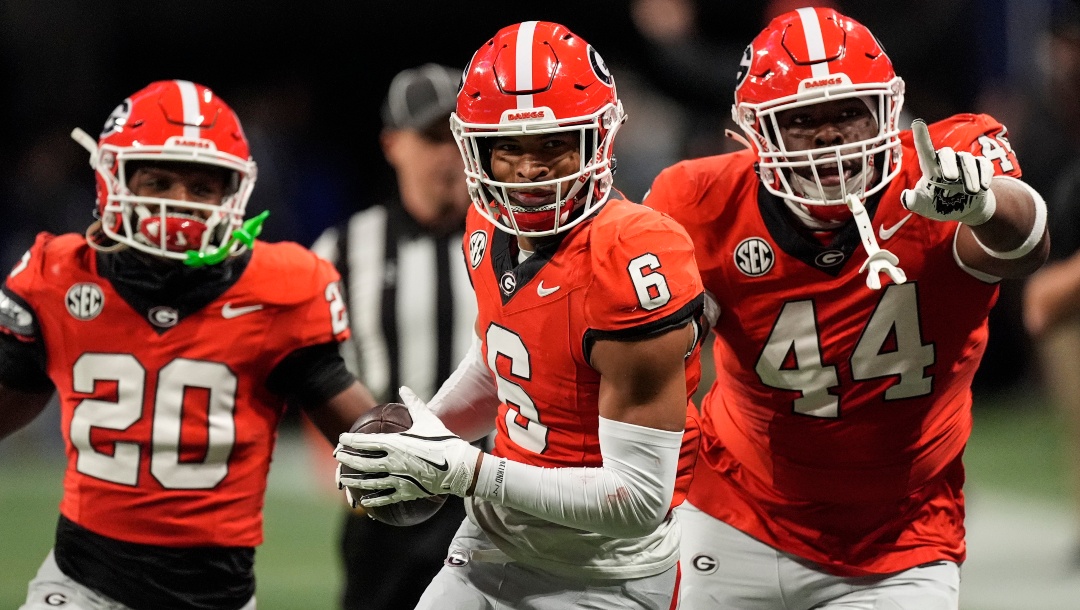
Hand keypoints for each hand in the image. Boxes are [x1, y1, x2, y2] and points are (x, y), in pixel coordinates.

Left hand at [334, 386, 481, 506]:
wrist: (459, 466)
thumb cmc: (443, 440)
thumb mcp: (427, 419)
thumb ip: (413, 403)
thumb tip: (404, 387)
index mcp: (395, 443)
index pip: (366, 441)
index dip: (351, 440)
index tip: (341, 438)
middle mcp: (392, 462)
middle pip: (363, 462)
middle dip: (347, 458)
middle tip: (337, 456)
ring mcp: (398, 478)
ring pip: (370, 481)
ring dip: (354, 480)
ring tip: (343, 479)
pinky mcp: (406, 491)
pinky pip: (386, 497)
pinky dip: (373, 500)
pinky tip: (364, 502)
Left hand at [901, 119, 995, 225]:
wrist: (962, 208)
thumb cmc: (938, 204)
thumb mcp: (924, 206)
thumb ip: (913, 202)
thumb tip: (906, 196)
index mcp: (930, 168)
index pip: (925, 151)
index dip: (921, 137)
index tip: (917, 122)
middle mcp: (946, 161)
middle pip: (947, 153)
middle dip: (949, 164)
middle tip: (950, 179)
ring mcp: (964, 163)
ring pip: (967, 160)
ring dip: (970, 176)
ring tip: (971, 192)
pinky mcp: (980, 167)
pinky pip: (983, 165)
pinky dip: (984, 175)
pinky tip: (983, 187)